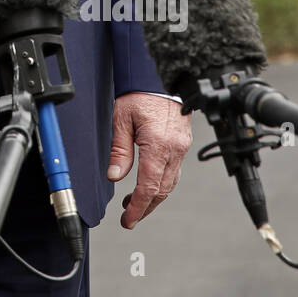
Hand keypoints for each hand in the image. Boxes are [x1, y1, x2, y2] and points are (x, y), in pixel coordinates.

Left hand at [106, 92, 191, 228]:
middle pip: (162, 190)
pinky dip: (161, 183)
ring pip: (170, 183)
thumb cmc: (140, 93)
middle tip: (129, 217)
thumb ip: (120, 150)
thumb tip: (114, 176)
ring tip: (134, 203)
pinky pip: (174, 171)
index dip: (138, 207)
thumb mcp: (122, 119)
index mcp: (158, 145)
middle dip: (145, 207)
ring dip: (154, 197)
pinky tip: (149, 183)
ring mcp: (181, 148)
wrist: (161, 76)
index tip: (128, 220)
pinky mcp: (183, 144)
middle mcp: (174, 149)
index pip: (148, 186)